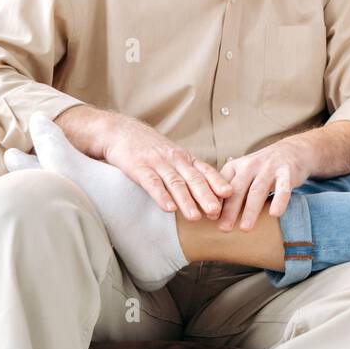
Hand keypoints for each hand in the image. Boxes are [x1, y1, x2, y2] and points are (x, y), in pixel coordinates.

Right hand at [91, 113, 231, 221]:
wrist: (119, 131)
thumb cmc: (149, 148)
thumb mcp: (172, 156)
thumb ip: (187, 172)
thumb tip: (209, 194)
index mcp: (184, 157)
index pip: (205, 170)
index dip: (217, 182)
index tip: (231, 194)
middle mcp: (174, 159)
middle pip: (193, 178)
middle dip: (207, 196)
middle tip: (217, 212)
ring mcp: (157, 163)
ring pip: (175, 183)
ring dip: (186, 201)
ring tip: (195, 217)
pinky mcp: (138, 167)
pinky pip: (151, 183)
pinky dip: (161, 196)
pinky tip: (169, 208)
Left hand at [216, 138, 312, 230]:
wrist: (291, 150)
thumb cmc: (261, 168)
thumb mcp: (242, 173)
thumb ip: (229, 190)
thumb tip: (211, 216)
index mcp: (236, 166)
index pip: (223, 185)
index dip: (216, 200)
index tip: (210, 217)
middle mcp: (250, 165)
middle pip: (238, 189)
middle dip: (230, 209)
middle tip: (224, 228)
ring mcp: (269, 168)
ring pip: (258, 190)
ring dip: (250, 210)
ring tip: (245, 228)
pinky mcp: (287, 172)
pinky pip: (283, 188)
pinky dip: (279, 201)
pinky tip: (274, 214)